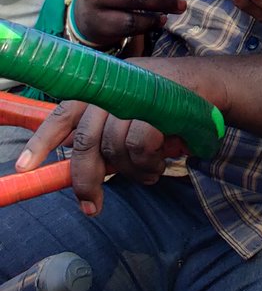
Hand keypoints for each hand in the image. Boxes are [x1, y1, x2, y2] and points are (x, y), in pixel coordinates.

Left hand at [15, 97, 186, 215]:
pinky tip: (161, 162)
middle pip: (85, 142)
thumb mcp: (132, 114)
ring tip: (150, 171)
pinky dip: (149, 163)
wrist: (209, 83)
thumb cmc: (169, 106)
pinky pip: (139, 146)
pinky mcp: (154, 102)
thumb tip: (85, 172)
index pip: (63, 116)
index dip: (41, 142)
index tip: (23, 168)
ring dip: (134, 171)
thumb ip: (106, 134)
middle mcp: (109, 89)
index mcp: (97, 91)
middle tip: (91, 207)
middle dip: (86, 180)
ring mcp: (131, 93)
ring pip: (115, 148)